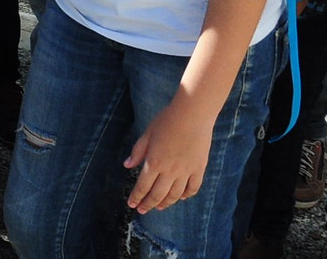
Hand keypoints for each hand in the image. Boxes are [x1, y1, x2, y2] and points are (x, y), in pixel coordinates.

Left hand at [123, 98, 214, 212]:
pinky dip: (186, 196)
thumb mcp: (147, 134)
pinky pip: (193, 188)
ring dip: (165, 203)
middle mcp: (170, 170)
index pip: (143, 186)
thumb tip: (127, 165)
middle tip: (142, 210)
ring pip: (175, 195)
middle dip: (148, 204)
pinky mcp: (199, 169)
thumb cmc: (167, 121)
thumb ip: (138, 151)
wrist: (192, 114)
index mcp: (154, 162)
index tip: (132, 204)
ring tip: (159, 207)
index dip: (136, 197)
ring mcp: (186, 171)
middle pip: (158, 194)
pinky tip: (181, 198)